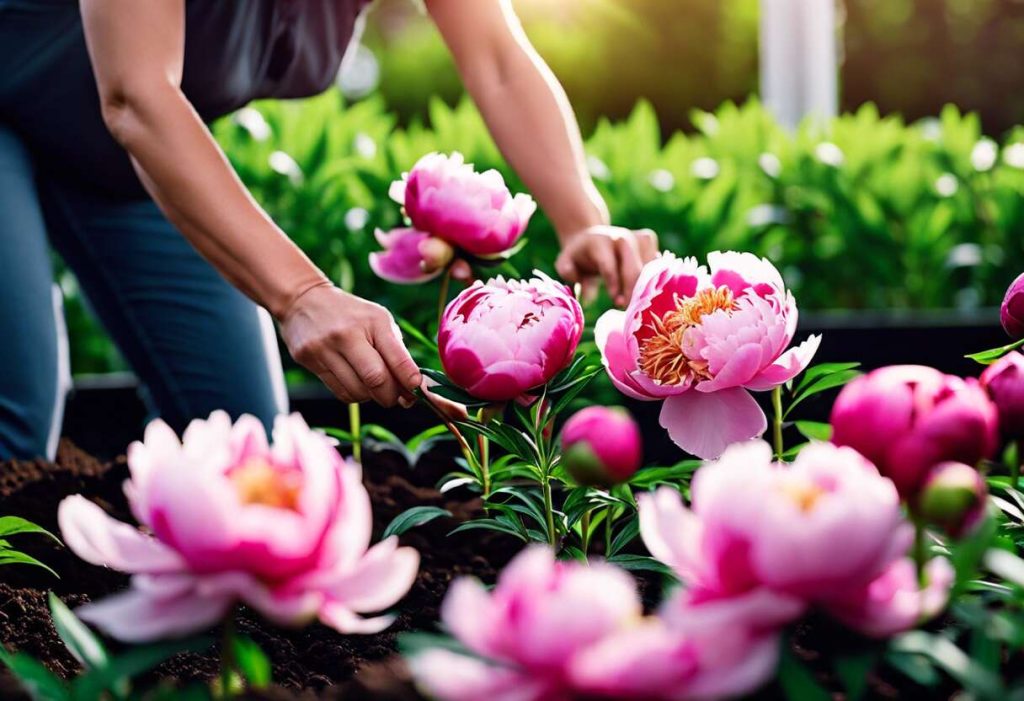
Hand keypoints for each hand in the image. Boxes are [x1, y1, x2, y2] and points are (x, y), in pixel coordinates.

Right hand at [279, 284, 421, 406]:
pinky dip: (354, 395)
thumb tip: (412, 386)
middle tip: (396, 398)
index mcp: (373, 321)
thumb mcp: (378, 320)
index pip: (397, 359)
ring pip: (357, 391)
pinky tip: (357, 384)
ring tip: (374, 388)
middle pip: (376, 380)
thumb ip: (396, 351)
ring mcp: (325, 347)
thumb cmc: (351, 315)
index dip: (410, 382)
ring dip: (371, 397)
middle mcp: (348, 334)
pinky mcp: (309, 360)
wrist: (304, 301)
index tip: (416, 392)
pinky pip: (339, 392)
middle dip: (391, 396)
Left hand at [555, 225, 658, 306]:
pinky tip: (646, 290)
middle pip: (633, 268)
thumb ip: (571, 276)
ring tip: (636, 302)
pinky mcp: (649, 240)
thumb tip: (588, 299)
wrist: (592, 235)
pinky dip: (654, 277)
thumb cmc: (578, 256)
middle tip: (628, 308)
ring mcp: (636, 236)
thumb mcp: (566, 263)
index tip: (616, 303)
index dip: (614, 286)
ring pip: (648, 267)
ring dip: (645, 286)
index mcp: (600, 242)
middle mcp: (621, 237)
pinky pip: (656, 263)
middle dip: (632, 290)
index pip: (609, 266)